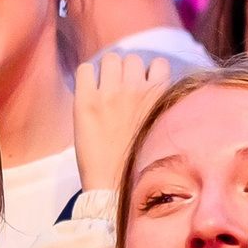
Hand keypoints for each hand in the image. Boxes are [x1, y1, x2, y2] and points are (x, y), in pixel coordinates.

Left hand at [73, 51, 172, 192]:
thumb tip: (153, 85)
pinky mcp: (85, 101)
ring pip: (111, 58)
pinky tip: (88, 95)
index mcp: (160, 98)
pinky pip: (85, 69)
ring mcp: (110, 94)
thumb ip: (160, 105)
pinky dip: (86, 78)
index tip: (142, 90)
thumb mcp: (162, 129)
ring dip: (108, 72)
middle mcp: (137, 91)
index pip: (159, 64)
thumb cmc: (139, 163)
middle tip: (120, 95)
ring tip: (104, 93)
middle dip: (127, 72)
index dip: (149, 75)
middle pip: (133, 58)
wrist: (113, 189)